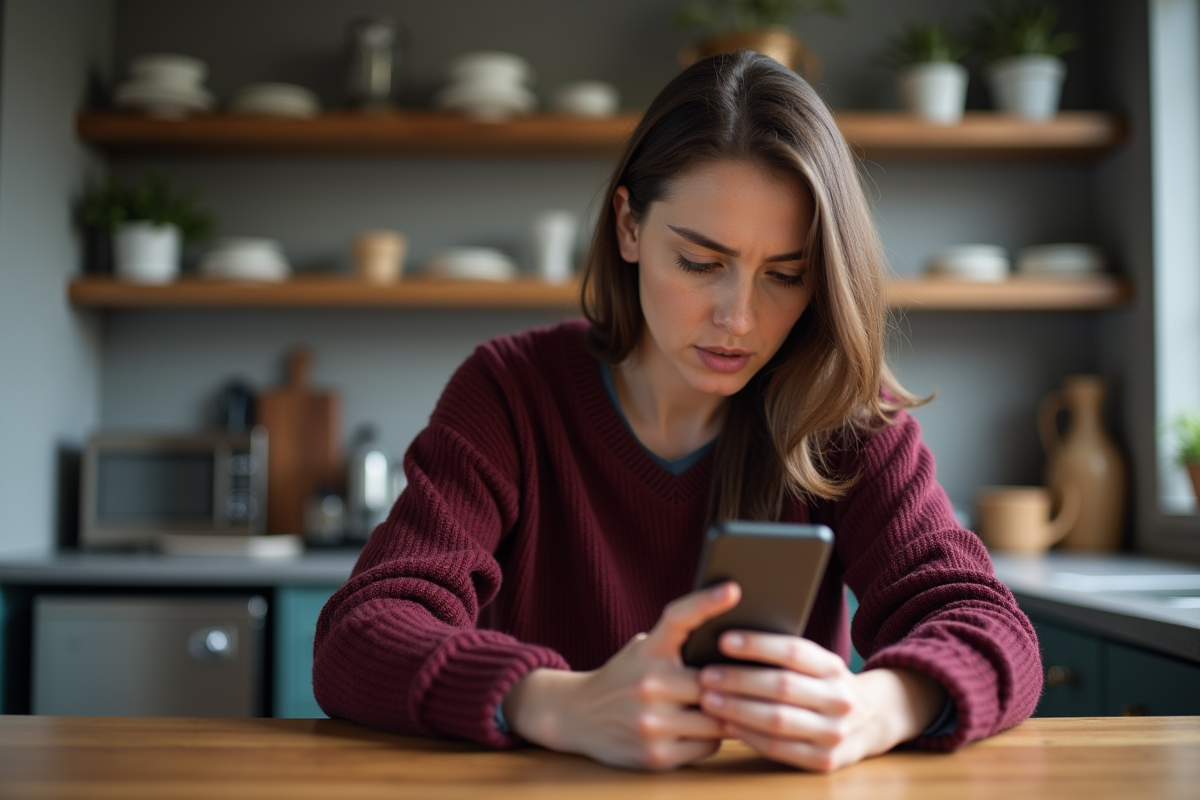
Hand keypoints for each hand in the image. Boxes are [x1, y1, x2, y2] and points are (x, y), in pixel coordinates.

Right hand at [503, 582, 740, 770]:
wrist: (577, 715)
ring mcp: (650, 722)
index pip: (678, 618)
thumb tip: (734, 642)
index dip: (706, 602)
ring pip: (717, 719)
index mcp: (648, 650)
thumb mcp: (642, 650)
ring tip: (708, 709)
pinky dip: (709, 739)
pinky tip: (693, 730)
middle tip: (730, 686)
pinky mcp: (656, 756)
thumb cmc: (624, 678)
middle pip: (715, 683)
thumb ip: (679, 644)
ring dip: (721, 716)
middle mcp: (648, 684)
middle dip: (726, 688)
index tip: (732, 589)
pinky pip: (709, 746)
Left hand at [697, 632, 945, 772]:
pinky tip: (727, 726)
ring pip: (778, 720)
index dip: (757, 645)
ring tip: (708, 700)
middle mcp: (840, 699)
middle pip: (782, 686)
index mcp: (834, 667)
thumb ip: (784, 656)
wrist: (872, 721)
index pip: (794, 651)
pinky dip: (750, 737)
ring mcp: (835, 733)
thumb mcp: (817, 664)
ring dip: (737, 710)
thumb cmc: (824, 685)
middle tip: (705, 675)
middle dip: (739, 680)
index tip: (723, 639)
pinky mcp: (826, 761)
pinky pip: (780, 749)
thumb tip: (728, 642)